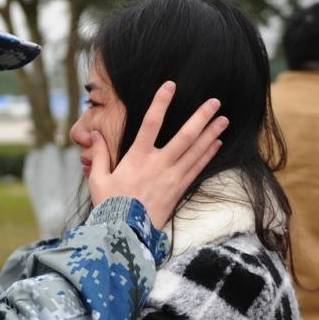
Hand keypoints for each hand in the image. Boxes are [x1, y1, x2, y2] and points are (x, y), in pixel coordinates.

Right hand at [88, 81, 227, 227]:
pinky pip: (197, 168)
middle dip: (201, 117)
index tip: (170, 85)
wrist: (125, 233)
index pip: (151, 123)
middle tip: (215, 102)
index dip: (161, 102)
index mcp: (137, 157)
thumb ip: (98, 154)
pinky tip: (216, 143)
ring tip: (223, 119)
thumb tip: (95, 135)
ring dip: (211, 133)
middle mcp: (158, 164)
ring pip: (196, 151)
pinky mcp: (179, 190)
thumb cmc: (109, 206)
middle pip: (185, 136)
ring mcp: (172, 177)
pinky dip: (208, 154)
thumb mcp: (98, 179)